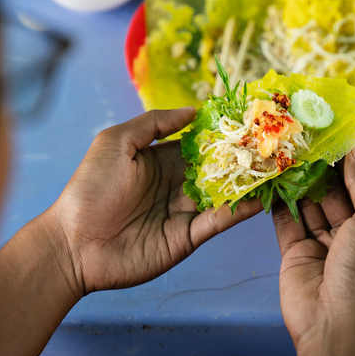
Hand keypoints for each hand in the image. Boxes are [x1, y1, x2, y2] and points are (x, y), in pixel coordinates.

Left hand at [48, 108, 261, 295]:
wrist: (75, 243)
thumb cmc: (90, 187)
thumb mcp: (116, 141)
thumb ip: (154, 123)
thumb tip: (193, 111)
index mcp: (160, 160)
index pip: (200, 144)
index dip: (223, 133)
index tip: (250, 120)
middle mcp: (176, 184)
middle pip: (218, 168)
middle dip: (244, 156)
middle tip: (275, 142)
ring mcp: (184, 211)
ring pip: (225, 193)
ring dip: (250, 181)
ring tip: (280, 166)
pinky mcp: (188, 237)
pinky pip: (220, 220)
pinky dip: (241, 209)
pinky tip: (262, 195)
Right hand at [272, 147, 354, 355]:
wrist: (336, 327)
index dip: (350, 166)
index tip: (334, 137)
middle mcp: (353, 238)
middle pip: (336, 196)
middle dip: (321, 171)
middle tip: (304, 139)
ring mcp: (323, 247)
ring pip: (310, 207)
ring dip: (300, 182)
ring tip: (286, 151)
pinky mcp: (296, 254)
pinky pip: (288, 223)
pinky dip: (281, 202)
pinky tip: (273, 177)